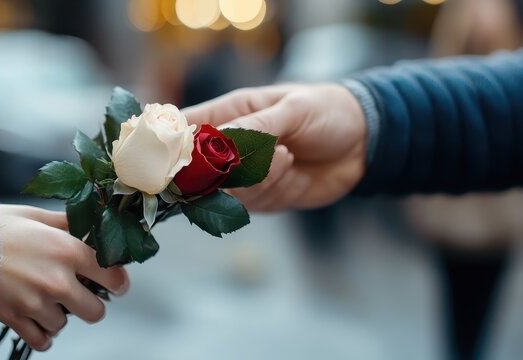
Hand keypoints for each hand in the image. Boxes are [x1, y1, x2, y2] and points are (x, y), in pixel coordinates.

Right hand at [0, 205, 128, 350]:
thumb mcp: (36, 216)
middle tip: (81, 294)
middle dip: (90, 304)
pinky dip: (43, 333)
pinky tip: (38, 319)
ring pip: (65, 324)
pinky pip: (43, 341)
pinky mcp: (17, 319)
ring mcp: (37, 303)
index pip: (112, 275)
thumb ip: (68, 222)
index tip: (117, 283)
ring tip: (46, 297)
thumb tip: (91, 219)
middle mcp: (57, 280)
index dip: (118, 281)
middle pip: (95, 311)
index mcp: (67, 251)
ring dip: (60, 314)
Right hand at [184, 84, 366, 210]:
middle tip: (257, 156)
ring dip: (259, 177)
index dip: (174, 145)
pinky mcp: (263, 196)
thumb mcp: (293, 110)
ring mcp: (244, 176)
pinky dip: (274, 187)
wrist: (365, 143)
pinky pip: (253, 203)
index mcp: (229, 112)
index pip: (185, 129)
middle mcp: (229, 146)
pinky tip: (293, 168)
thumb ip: (256, 126)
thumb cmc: (328, 111)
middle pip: (198, 169)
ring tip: (288, 155)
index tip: (181, 158)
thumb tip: (219, 141)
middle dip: (223, 170)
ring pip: (226, 191)